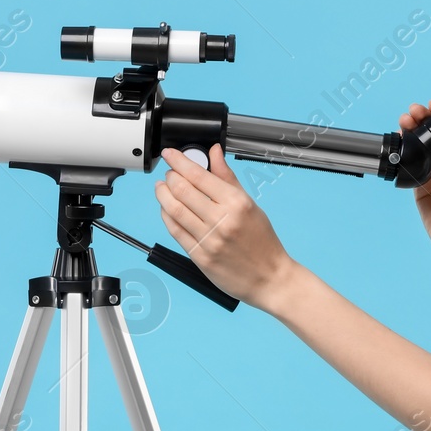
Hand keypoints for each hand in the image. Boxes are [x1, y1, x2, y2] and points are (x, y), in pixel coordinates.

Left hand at [153, 144, 297, 311]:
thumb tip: (214, 152)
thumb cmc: (262, 241)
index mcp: (237, 203)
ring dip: (162, 194)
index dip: (179, 161)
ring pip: (174, 209)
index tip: (170, 155)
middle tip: (169, 173)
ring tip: (162, 188)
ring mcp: (209, 240)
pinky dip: (166, 215)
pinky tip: (166, 209)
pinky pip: (175, 231)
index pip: (199, 175)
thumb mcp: (249, 204)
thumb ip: (227, 177)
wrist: (268, 277)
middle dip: (170, 177)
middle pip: (182, 190)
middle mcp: (222, 220)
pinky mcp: (199, 256)